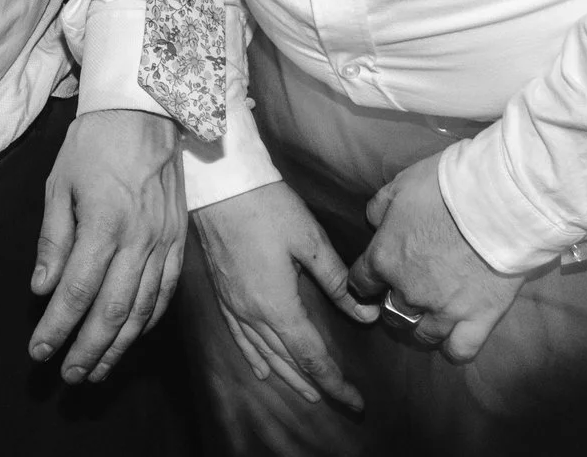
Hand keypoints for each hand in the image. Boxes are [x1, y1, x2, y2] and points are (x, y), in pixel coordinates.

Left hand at [27, 107, 184, 383]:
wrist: (146, 110)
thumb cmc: (94, 143)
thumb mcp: (59, 183)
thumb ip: (53, 239)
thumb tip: (42, 289)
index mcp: (103, 224)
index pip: (76, 292)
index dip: (57, 329)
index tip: (39, 352)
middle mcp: (138, 240)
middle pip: (112, 311)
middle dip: (88, 350)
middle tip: (68, 376)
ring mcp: (163, 243)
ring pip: (143, 310)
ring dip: (119, 346)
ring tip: (97, 371)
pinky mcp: (178, 241)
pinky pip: (165, 292)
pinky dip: (147, 322)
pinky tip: (131, 338)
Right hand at [192, 181, 377, 411]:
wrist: (220, 185)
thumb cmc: (268, 207)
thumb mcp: (311, 241)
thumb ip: (338, 281)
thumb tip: (366, 313)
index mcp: (277, 305)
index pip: (311, 356)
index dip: (335, 381)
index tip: (356, 400)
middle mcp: (252, 314)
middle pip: (287, 361)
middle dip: (316, 384)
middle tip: (343, 401)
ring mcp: (234, 305)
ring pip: (264, 354)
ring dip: (288, 376)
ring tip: (309, 394)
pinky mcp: (224, 294)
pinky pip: (240, 338)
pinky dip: (254, 358)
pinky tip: (261, 370)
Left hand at [346, 154, 524, 362]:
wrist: (499, 201)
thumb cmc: (446, 187)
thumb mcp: (400, 185)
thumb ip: (380, 208)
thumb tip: (374, 222)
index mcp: (384, 258)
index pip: (360, 283)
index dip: (366, 282)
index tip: (372, 281)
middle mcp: (408, 290)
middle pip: (390, 312)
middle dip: (394, 304)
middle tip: (408, 294)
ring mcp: (443, 309)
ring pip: (422, 335)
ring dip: (421, 326)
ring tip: (430, 316)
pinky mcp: (478, 319)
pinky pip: (459, 351)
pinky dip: (454, 348)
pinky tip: (455, 338)